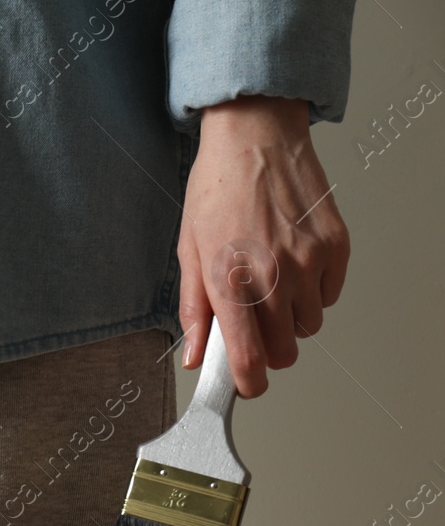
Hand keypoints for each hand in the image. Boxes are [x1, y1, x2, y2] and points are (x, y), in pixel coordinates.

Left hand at [177, 95, 349, 396]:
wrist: (256, 139)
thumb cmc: (217, 190)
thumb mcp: (189, 250)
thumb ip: (194, 309)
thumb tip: (194, 354)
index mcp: (230, 280)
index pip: (248, 357)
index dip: (249, 383)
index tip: (248, 386)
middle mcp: (273, 275)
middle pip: (285, 350)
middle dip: (269, 349)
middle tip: (255, 328)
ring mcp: (309, 262)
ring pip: (309, 325)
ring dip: (291, 318)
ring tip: (271, 284)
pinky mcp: (336, 247)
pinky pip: (330, 295)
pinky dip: (314, 291)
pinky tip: (292, 264)